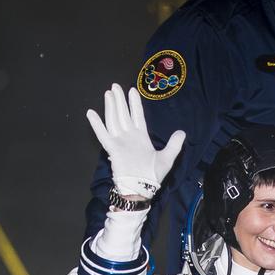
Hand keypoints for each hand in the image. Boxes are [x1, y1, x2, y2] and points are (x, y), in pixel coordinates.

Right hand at [86, 83, 184, 197]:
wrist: (142, 188)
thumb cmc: (153, 176)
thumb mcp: (168, 157)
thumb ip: (174, 144)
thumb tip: (182, 132)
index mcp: (141, 138)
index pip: (137, 116)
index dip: (135, 104)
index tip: (132, 90)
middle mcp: (129, 137)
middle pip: (123, 114)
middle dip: (120, 100)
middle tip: (115, 86)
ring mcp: (120, 142)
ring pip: (114, 119)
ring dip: (111, 106)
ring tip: (108, 93)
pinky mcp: (113, 149)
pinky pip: (103, 134)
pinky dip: (97, 124)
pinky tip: (91, 113)